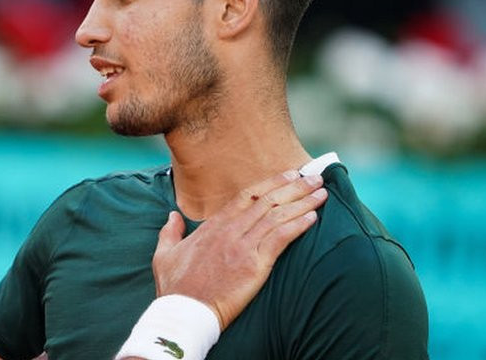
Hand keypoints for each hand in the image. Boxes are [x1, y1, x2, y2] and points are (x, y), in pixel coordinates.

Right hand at [152, 170, 326, 329]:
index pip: (247, 195)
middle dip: (294, 187)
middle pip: (267, 200)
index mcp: (213, 226)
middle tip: (315, 177)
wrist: (184, 312)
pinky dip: (297, 226)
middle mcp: (230, 230)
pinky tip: (313, 218)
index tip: (289, 174)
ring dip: (302, 202)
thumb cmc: (174, 287)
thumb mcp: (164, 254)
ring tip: (321, 193)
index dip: (271, 183)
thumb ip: (170, 232)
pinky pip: (280, 239)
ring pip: (277, 216)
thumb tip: (172, 216)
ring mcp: (242, 246)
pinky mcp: (254, 266)